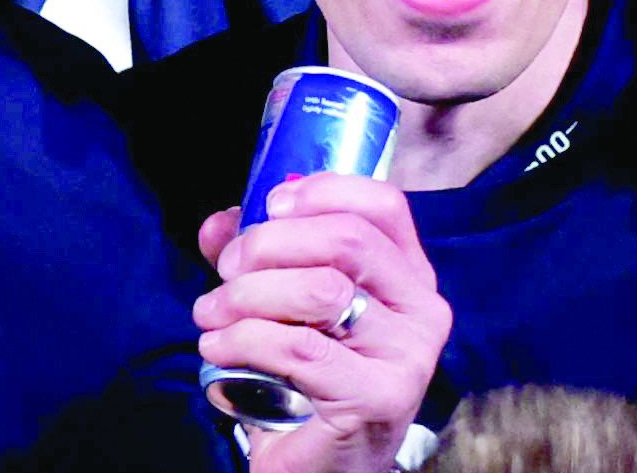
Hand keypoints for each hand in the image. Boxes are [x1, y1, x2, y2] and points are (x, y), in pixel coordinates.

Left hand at [193, 175, 448, 470]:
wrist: (324, 464)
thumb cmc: (307, 376)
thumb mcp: (286, 303)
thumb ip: (257, 257)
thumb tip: (218, 225)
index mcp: (409, 276)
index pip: (383, 204)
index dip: (321, 191)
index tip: (268, 207)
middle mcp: (423, 311)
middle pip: (346, 239)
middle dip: (267, 244)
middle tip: (225, 272)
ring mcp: (408, 357)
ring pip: (321, 290)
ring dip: (246, 295)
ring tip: (213, 316)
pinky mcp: (379, 398)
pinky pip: (301, 349)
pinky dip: (245, 340)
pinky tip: (219, 348)